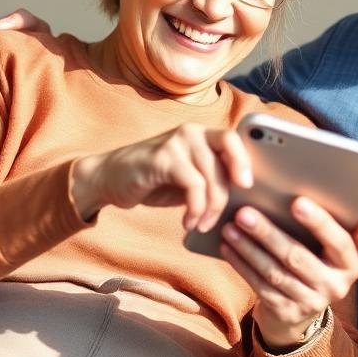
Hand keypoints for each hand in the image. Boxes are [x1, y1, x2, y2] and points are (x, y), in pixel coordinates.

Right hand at [71, 124, 251, 230]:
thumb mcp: (188, 178)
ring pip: (211, 176)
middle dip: (229, 191)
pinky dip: (195, 208)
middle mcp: (192, 132)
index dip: (245, 161)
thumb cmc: (154, 181)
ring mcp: (176, 141)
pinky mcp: (162, 157)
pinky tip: (187, 222)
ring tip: (200, 225)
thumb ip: (211, 178)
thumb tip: (242, 199)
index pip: (234, 139)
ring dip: (210, 208)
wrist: (110, 179)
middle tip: (224, 216)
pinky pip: (193, 184)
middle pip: (228, 155)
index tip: (247, 187)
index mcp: (202, 135)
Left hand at [221, 198, 357, 349]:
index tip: (297, 202)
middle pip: (297, 256)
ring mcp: (309, 302)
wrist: (305, 308)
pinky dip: (242, 265)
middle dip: (269, 233)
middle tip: (245, 212)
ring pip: (274, 272)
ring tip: (231, 226)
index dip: (319, 223)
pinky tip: (228, 247)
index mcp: (352, 265)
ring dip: (249, 248)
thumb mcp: (343, 249)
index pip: (338, 242)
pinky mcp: (285, 312)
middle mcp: (334, 286)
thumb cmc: (323, 262)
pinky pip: (260, 286)